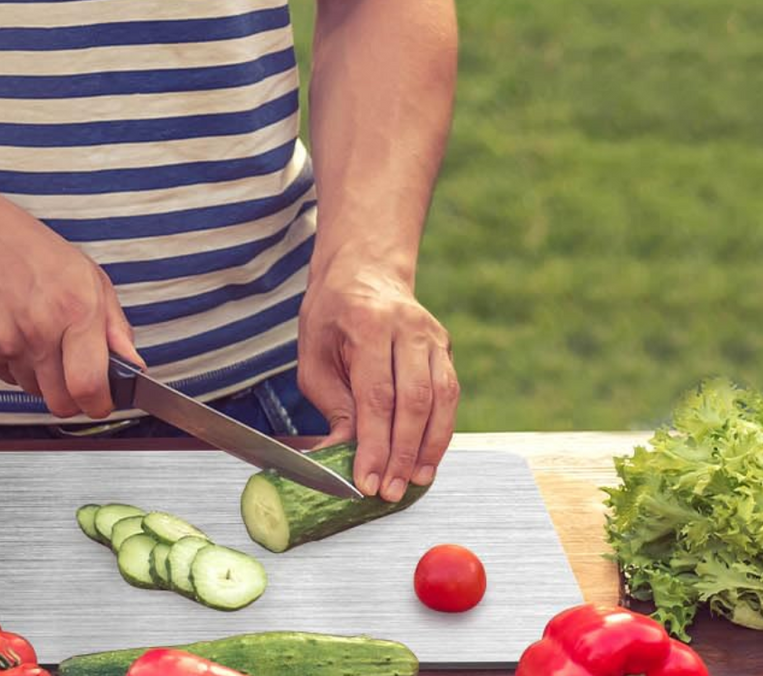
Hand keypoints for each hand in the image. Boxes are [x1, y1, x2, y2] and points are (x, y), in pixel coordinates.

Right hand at [0, 204, 143, 419]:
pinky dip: (16, 365)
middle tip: (75, 373)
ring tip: (40, 336)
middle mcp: (40, 330)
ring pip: (34, 391)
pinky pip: (8, 378)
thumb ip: (116, 327)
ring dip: (43, 377)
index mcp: (75, 310)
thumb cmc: (34, 252)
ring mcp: (6, 342)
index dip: (99, 404)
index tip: (102, 401)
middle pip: (61, 402)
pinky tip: (17, 332)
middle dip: (73, 397)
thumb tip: (133, 365)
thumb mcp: (91, 276)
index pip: (89, 386)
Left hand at [295, 260, 457, 500]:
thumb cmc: (331, 317)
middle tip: (390, 491)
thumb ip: (332, 408)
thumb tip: (341, 458)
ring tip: (411, 482)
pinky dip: (440, 431)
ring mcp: (433, 335)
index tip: (368, 482)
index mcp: (368, 323)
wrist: (362, 272)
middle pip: (414, 400)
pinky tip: (426, 457)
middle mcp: (408, 327)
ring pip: (442, 400)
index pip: (377, 395)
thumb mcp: (313, 357)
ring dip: (429, 448)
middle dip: (402, 453)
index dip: (375, 445)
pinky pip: (449, 394)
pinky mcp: (445, 347)